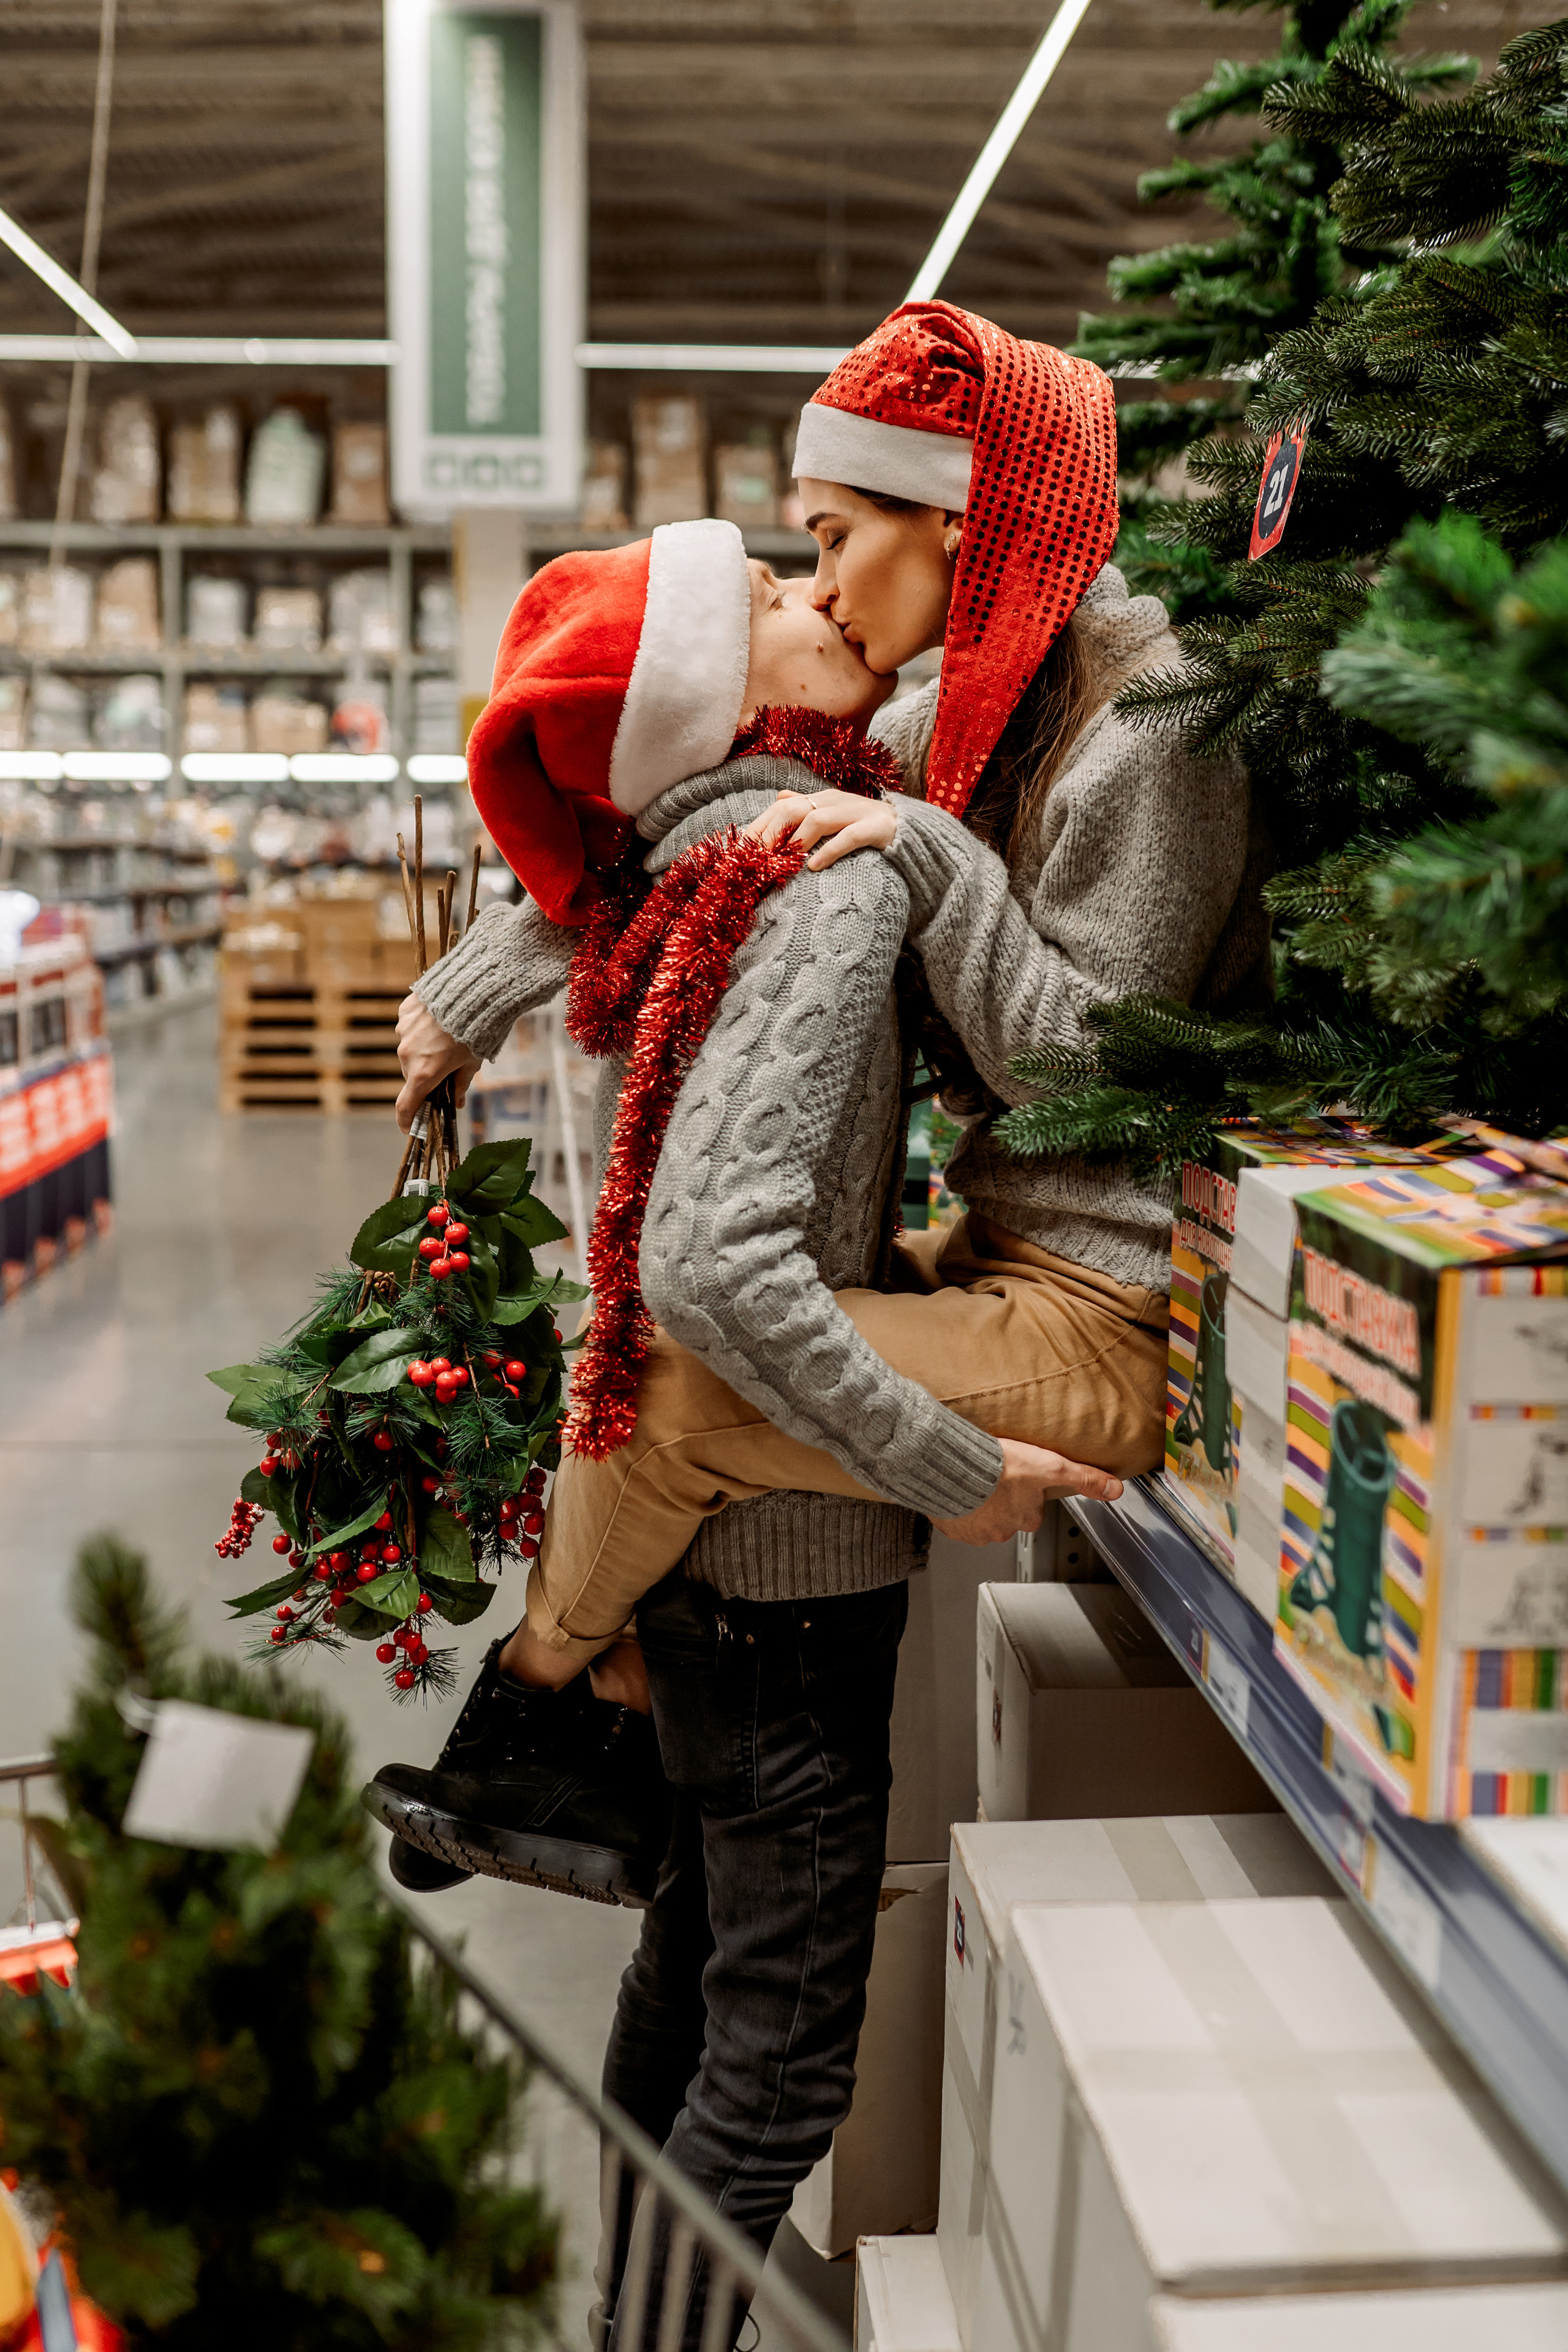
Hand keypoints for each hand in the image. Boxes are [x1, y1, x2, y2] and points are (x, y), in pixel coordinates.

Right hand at [395, 993, 481, 1132]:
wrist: (474, 989)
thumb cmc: (478, 1030)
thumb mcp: (473, 1063)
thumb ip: (461, 1084)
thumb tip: (458, 1103)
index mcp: (424, 1073)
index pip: (406, 1106)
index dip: (406, 1120)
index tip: (409, 1128)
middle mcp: (408, 1054)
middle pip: (412, 1075)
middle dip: (426, 1076)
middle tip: (446, 1069)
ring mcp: (403, 1032)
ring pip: (410, 1050)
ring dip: (424, 1051)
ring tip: (447, 1038)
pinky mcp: (404, 1012)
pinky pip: (409, 1028)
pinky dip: (421, 1030)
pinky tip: (440, 1021)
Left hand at [742, 786, 898, 869]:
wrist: (909, 826)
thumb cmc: (864, 823)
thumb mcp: (833, 813)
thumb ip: (806, 805)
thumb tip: (778, 797)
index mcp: (821, 798)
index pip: (781, 806)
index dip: (759, 826)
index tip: (740, 850)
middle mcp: (834, 801)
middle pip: (793, 809)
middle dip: (770, 833)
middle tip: (754, 859)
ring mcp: (856, 813)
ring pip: (818, 820)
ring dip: (796, 841)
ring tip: (781, 861)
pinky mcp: (875, 829)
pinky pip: (849, 837)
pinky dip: (829, 851)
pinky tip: (815, 867)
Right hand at [932, 1437, 1122, 1546]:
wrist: (953, 1467)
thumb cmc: (997, 1467)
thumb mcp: (1050, 1467)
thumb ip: (1083, 1478)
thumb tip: (1115, 1490)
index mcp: (1026, 1517)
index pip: (1032, 1509)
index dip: (1027, 1492)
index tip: (1019, 1477)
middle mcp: (1003, 1529)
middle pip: (1007, 1516)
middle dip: (1002, 1499)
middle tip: (996, 1477)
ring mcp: (976, 1531)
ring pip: (981, 1518)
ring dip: (979, 1503)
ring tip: (974, 1480)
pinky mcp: (952, 1526)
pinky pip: (956, 1519)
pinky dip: (957, 1505)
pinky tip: (957, 1488)